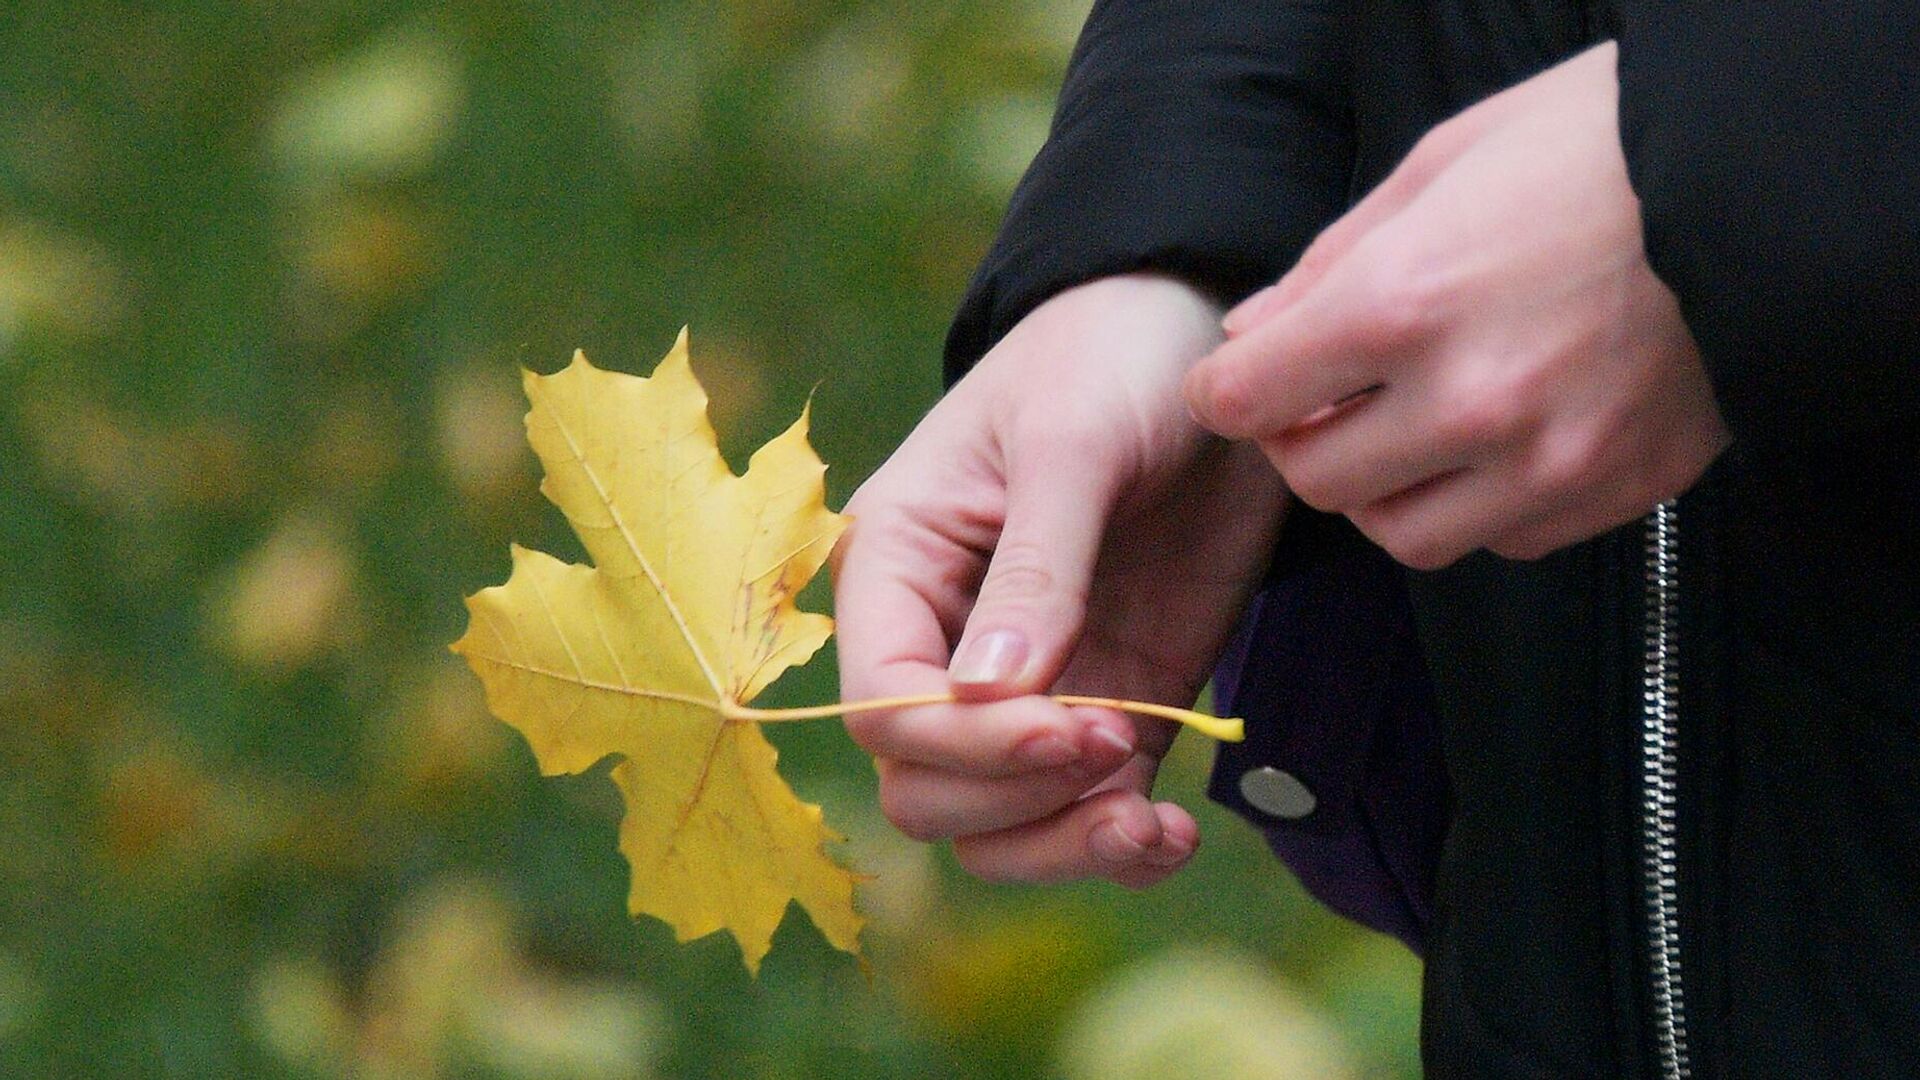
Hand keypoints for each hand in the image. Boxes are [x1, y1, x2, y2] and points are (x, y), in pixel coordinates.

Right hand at [833, 274, 1284, 887]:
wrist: (1208, 348)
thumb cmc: (1112, 358)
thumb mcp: (1071, 442)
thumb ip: (1036, 570)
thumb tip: (989, 696)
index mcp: (896, 566)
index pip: (883, 706)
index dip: (966, 745)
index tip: (1075, 728)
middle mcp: (943, 642)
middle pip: (924, 789)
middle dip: (1014, 799)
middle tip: (1122, 740)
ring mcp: (1029, 689)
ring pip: (993, 830)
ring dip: (1063, 848)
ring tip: (1149, 826)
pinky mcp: (1112, 708)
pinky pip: (1085, 817)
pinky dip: (1120, 848)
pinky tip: (1173, 834)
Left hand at [1185, 43, 1729, 569]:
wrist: (1767, 184)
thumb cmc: (1598, 149)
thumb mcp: (1441, 165)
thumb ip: (1329, 264)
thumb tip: (1254, 336)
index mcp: (1403, 303)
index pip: (1248, 400)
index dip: (1225, 391)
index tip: (1235, 383)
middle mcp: (1469, 401)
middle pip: (1318, 483)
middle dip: (1301, 444)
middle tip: (1321, 404)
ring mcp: (1548, 460)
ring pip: (1403, 536)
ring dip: (1383, 491)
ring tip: (1408, 429)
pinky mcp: (1613, 491)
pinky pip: (1501, 539)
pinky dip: (1476, 503)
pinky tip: (1494, 442)